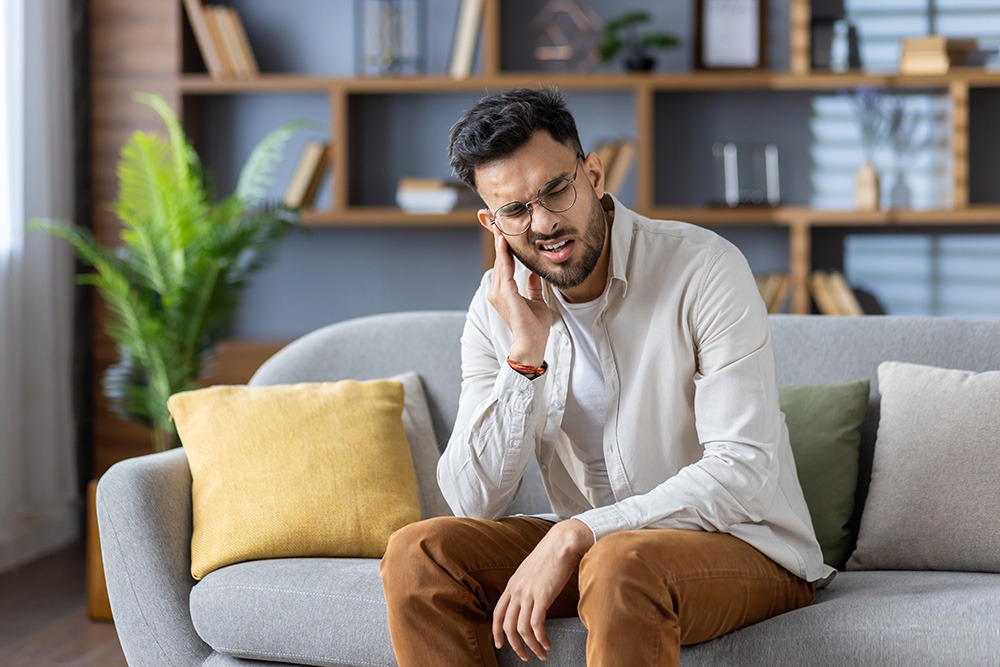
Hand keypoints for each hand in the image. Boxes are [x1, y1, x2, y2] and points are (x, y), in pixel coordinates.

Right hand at [488, 234, 550, 366]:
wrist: (532, 342)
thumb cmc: (534, 326)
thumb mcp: (536, 301)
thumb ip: (532, 286)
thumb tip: (534, 273)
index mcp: (504, 291)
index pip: (504, 264)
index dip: (503, 246)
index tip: (503, 230)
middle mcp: (497, 290)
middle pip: (499, 259)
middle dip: (498, 238)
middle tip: (495, 217)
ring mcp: (498, 292)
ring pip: (500, 260)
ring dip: (500, 241)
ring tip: (499, 222)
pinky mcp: (504, 293)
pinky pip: (504, 268)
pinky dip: (504, 253)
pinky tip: (504, 240)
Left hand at [493, 519, 592, 661]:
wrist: (562, 543)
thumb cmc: (551, 556)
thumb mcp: (530, 571)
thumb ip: (526, 586)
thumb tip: (529, 600)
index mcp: (512, 585)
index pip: (497, 613)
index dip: (497, 631)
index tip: (500, 644)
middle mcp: (516, 591)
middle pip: (507, 626)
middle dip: (515, 646)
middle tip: (525, 656)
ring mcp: (528, 594)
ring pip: (522, 629)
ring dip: (531, 646)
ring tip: (541, 653)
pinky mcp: (542, 597)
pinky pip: (536, 625)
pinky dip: (541, 639)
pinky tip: (547, 643)